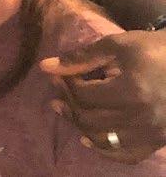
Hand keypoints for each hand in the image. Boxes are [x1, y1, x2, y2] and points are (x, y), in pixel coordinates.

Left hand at [40, 30, 165, 163]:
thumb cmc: (154, 49)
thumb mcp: (118, 46)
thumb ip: (82, 58)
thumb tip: (46, 67)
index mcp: (132, 91)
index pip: (83, 95)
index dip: (66, 83)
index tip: (60, 73)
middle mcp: (142, 118)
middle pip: (90, 119)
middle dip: (68, 103)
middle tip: (59, 89)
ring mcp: (152, 133)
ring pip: (103, 140)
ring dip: (79, 125)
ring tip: (67, 109)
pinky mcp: (158, 141)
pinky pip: (126, 155)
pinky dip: (104, 150)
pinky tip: (88, 139)